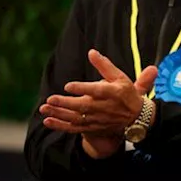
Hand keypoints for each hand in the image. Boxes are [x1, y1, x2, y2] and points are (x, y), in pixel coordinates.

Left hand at [40, 50, 157, 158]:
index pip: (97, 91)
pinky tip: (48, 121)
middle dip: (66, 103)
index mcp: (114, 92)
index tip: (68, 86)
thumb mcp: (120, 77)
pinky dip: (61, 126)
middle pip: (84, 106)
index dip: (83, 89)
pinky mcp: (93, 127)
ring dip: (60, 114)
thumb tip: (91, 52)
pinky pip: (75, 128)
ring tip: (45, 108)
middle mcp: (106, 107)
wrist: (136, 117)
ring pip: (77, 118)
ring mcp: (98, 119)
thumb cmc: (126, 93)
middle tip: (51, 99)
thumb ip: (104, 65)